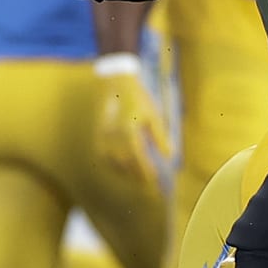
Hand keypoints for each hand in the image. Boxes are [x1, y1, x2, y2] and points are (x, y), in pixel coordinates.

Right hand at [94, 54, 171, 187]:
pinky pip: (104, 156)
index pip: (137, 157)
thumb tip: (170, 155)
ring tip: (138, 178)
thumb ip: (160, 136)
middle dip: (136, 175)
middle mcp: (113, 134)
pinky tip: (124, 169)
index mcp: (128, 129)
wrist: (115, 84)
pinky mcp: (98, 135)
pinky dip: (114, 165)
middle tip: (149, 184)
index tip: (154, 181)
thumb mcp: (154, 115)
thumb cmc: (138, 98)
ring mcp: (103, 135)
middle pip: (124, 163)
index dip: (145, 171)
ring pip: (112, 162)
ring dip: (125, 173)